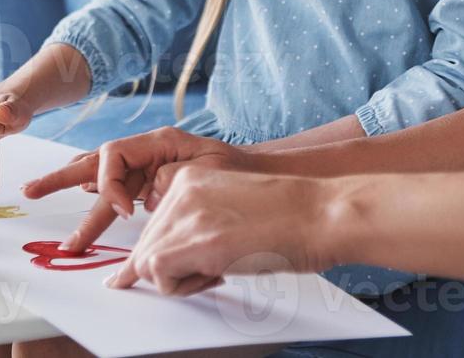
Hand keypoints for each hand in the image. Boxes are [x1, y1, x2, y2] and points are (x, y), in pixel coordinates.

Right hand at [21, 127, 257, 249]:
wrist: (256, 173)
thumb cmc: (236, 170)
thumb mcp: (206, 171)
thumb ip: (171, 180)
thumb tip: (144, 198)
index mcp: (156, 143)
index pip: (112, 156)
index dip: (109, 184)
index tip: (125, 211)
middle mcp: (145, 153)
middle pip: (95, 162)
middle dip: (61, 177)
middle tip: (31, 191)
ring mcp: (145, 168)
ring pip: (100, 178)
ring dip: (72, 191)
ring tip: (39, 197)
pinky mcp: (150, 185)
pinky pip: (116, 191)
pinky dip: (98, 198)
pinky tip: (83, 209)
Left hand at [108, 166, 341, 296]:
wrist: (319, 213)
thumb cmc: (288, 218)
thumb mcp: (229, 209)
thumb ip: (196, 224)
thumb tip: (165, 260)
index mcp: (188, 177)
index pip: (153, 225)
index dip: (161, 254)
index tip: (143, 273)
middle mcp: (178, 189)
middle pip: (145, 245)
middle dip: (168, 269)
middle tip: (210, 272)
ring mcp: (184, 213)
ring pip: (147, 262)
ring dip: (178, 280)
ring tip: (219, 269)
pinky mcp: (194, 239)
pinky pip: (159, 275)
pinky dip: (183, 286)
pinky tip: (218, 272)